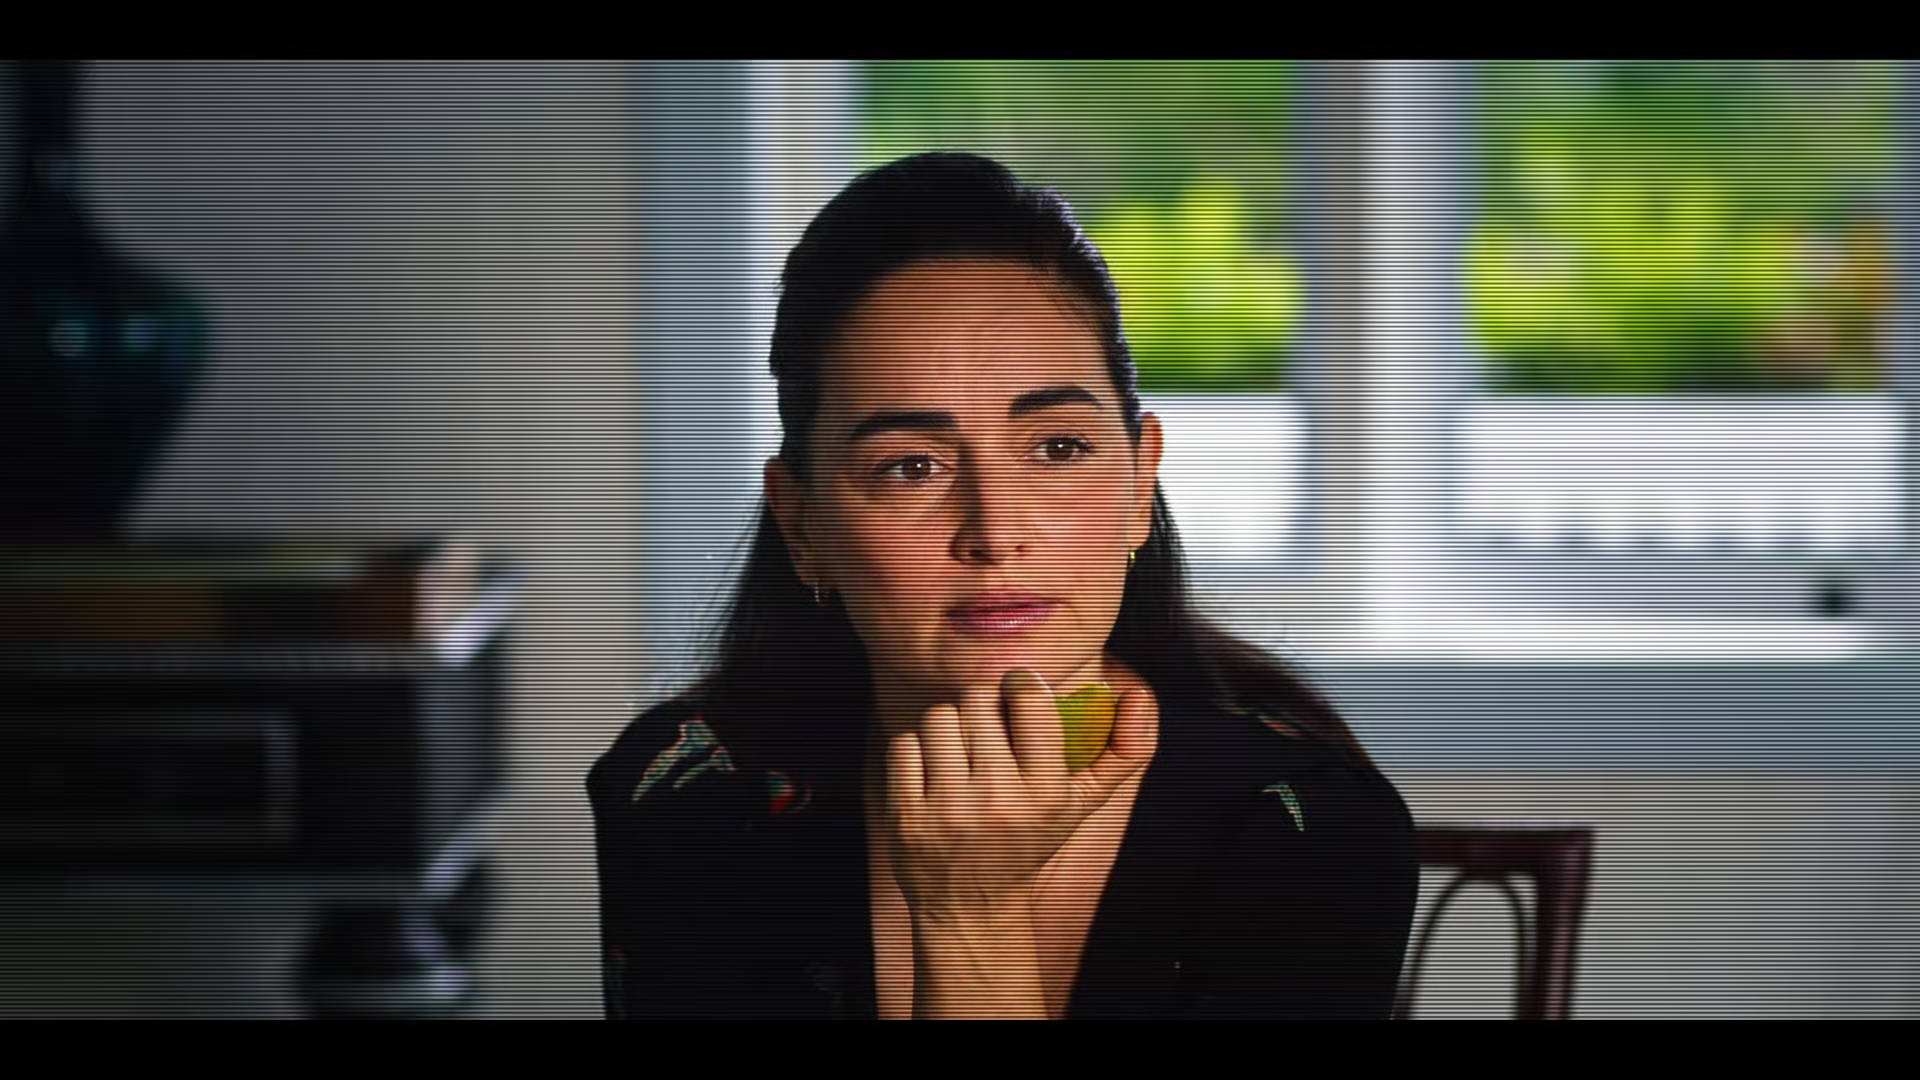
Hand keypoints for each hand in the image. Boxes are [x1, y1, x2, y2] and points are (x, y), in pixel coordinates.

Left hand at [882, 668, 1159, 923]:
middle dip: (982, 707)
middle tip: (988, 730)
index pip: (1028, 699)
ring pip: (939, 717)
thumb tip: (1140, 695)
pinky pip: (904, 745)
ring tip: (961, 754)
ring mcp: (948, 811)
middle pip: (977, 699)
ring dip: (949, 728)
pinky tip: (932, 776)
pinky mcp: (906, 817)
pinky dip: (916, 752)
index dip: (1020, 683)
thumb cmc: (1030, 840)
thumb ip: (1125, 749)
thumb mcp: (1085, 803)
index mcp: (1047, 794)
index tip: (1018, 691)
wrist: (970, 903)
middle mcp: (998, 801)